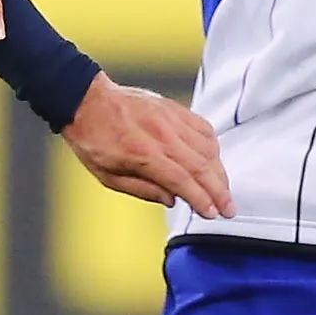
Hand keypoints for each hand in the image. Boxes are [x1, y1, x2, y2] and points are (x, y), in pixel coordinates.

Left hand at [61, 74, 232, 219]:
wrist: (86, 101)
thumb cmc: (93, 140)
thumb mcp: (108, 176)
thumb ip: (142, 190)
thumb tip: (172, 200)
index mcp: (142, 155)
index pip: (182, 181)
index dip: (201, 200)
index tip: (212, 213)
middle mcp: (161, 135)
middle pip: (201, 167)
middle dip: (219, 192)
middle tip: (229, 210)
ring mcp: (170, 119)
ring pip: (207, 148)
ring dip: (219, 172)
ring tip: (223, 190)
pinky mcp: (174, 109)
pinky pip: (203, 128)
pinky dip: (213, 146)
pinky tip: (214, 160)